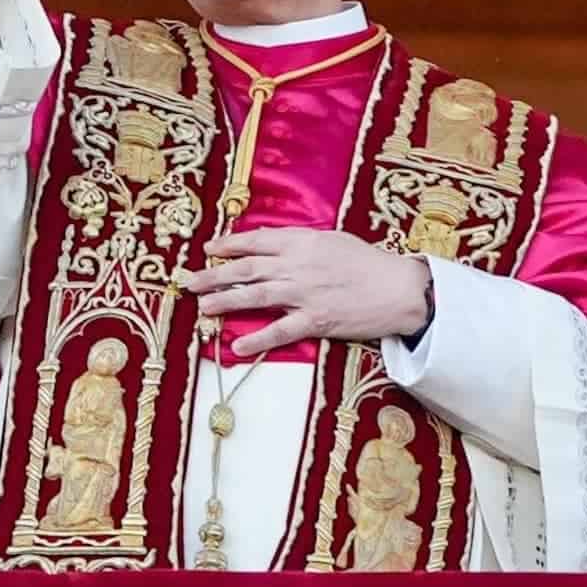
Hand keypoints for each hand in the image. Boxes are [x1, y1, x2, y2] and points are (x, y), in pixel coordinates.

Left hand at [186, 227, 429, 356]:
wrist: (398, 288)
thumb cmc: (368, 262)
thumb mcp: (332, 240)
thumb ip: (300, 242)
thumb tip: (271, 242)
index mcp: (302, 242)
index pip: (256, 241)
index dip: (229, 245)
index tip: (209, 249)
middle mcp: (297, 266)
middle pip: (246, 269)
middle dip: (214, 274)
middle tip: (188, 280)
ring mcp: (305, 294)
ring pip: (255, 297)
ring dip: (225, 301)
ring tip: (201, 306)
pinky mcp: (316, 321)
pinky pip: (280, 332)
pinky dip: (257, 339)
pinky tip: (237, 346)